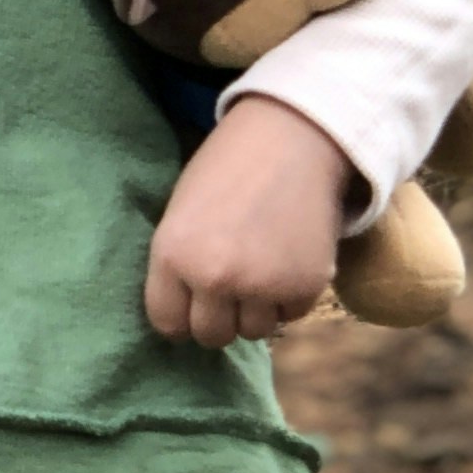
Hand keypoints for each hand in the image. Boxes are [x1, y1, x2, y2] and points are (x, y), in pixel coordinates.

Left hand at [144, 97, 350, 349]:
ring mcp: (261, 285)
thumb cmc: (229, 167)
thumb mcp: (181, 211)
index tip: (194, 301)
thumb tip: (184, 315)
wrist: (293, 136)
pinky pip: (291, 315)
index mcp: (173, 255)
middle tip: (233, 284)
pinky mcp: (304, 286)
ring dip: (257, 309)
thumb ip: (178, 264)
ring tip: (263, 267)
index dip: (181, 314)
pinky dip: (290, 296)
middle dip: (220, 316)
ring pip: (253, 332)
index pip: (168, 323)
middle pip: (211, 336)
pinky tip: (288, 259)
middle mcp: (213, 277)